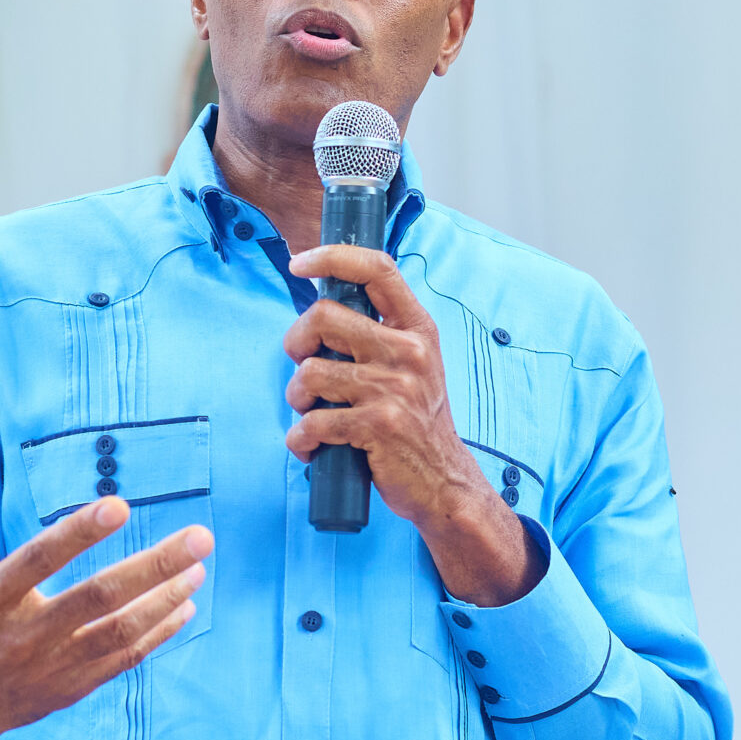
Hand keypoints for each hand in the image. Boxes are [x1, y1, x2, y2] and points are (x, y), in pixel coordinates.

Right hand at [0, 437, 212, 739]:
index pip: (38, 560)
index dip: (77, 534)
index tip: (119, 505)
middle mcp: (24, 635)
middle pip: (97, 598)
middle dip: (153, 566)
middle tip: (201, 536)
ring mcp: (52, 666)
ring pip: (120, 632)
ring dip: (165, 598)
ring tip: (199, 567)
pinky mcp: (72, 688)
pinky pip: (124, 660)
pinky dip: (159, 632)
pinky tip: (185, 604)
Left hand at [283, 245, 542, 607]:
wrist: (444, 482)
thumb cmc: (415, 423)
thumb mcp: (412, 367)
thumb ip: (378, 335)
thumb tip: (319, 312)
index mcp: (417, 329)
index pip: (377, 269)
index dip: (331, 257)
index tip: (299, 263)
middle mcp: (409, 351)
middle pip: (323, 316)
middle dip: (295, 344)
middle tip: (302, 368)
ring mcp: (395, 388)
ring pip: (309, 372)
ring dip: (296, 398)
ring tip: (310, 413)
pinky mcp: (378, 425)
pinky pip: (313, 422)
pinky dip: (300, 439)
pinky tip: (311, 447)